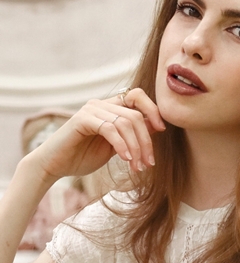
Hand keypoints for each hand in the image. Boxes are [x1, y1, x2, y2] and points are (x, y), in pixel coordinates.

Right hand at [29, 88, 165, 181]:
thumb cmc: (83, 156)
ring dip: (136, 147)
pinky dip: (122, 145)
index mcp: (110, 107)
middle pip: (135, 115)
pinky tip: (126, 159)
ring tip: (138, 166)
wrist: (54, 166)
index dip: (153, 110)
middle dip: (146, 141)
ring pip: (125, 123)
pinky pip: (110, 129)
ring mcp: (91, 109)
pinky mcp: (82, 119)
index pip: (138, 96)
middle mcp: (101, 104)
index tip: (162, 130)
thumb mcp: (116, 146)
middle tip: (148, 163)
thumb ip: (132, 135)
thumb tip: (157, 126)